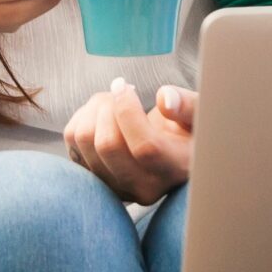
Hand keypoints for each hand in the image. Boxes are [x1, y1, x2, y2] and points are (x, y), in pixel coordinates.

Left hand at [64, 79, 195, 204]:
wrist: (174, 153)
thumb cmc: (189, 128)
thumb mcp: (201, 114)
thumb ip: (188, 105)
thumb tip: (164, 99)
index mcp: (175, 169)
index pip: (145, 147)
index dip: (128, 110)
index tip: (126, 86)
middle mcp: (144, 186)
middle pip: (107, 146)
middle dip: (108, 105)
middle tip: (121, 89)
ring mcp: (115, 186)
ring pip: (83, 140)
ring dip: (93, 107)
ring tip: (111, 100)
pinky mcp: (94, 178)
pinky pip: (71, 142)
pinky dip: (81, 117)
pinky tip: (101, 114)